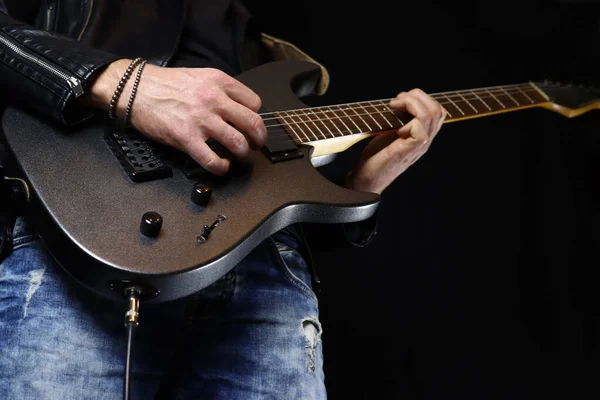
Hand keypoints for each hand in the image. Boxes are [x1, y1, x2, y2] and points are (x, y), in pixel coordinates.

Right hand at [82, 59, 266, 175]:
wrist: (135, 89)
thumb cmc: (165, 84)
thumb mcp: (199, 76)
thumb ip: (220, 90)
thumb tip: (238, 109)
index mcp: (219, 82)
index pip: (254, 103)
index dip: (256, 116)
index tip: (251, 125)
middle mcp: (213, 100)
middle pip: (253, 124)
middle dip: (259, 140)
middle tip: (256, 146)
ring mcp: (201, 120)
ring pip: (238, 143)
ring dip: (243, 155)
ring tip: (239, 157)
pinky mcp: (186, 138)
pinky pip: (212, 160)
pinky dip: (222, 167)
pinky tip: (221, 166)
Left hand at [345, 89, 445, 193]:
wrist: (366, 181)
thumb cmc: (375, 158)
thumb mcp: (388, 133)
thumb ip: (398, 120)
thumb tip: (398, 101)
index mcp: (422, 136)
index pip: (437, 112)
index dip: (421, 99)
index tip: (399, 99)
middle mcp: (424, 141)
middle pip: (438, 111)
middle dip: (417, 97)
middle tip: (397, 100)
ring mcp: (418, 147)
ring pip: (431, 116)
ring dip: (412, 103)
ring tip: (394, 106)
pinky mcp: (408, 151)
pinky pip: (420, 130)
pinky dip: (408, 120)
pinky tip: (394, 125)